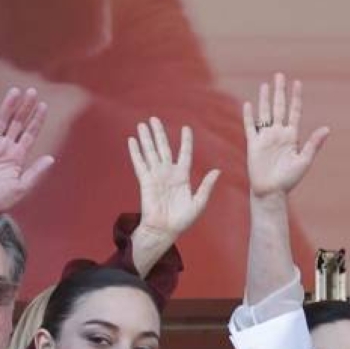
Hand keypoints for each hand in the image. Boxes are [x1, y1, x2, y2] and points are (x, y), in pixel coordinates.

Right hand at [0, 88, 54, 216]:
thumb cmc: (0, 200)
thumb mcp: (22, 187)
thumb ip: (36, 172)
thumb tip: (51, 158)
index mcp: (18, 157)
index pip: (30, 134)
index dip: (36, 120)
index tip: (43, 106)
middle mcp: (6, 147)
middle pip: (17, 123)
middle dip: (25, 108)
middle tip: (32, 92)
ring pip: (2, 121)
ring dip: (9, 106)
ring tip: (16, 91)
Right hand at [128, 119, 219, 246]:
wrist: (165, 230)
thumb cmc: (182, 220)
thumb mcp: (199, 203)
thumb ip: (207, 186)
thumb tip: (217, 171)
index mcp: (182, 177)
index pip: (184, 154)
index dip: (186, 141)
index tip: (186, 128)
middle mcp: (168, 173)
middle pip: (163, 148)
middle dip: (159, 133)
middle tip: (154, 119)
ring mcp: (156, 176)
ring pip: (150, 152)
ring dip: (146, 138)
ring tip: (142, 124)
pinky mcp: (146, 181)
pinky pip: (140, 163)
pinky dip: (136, 152)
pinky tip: (132, 140)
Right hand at [244, 73, 329, 197]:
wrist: (271, 192)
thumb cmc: (289, 180)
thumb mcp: (304, 161)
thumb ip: (313, 144)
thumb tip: (327, 129)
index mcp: (291, 136)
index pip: (294, 112)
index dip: (296, 98)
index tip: (297, 83)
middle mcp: (278, 134)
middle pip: (279, 108)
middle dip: (279, 92)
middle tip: (279, 75)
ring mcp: (266, 138)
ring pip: (265, 113)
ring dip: (265, 99)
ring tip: (265, 85)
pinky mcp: (254, 145)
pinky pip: (250, 127)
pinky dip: (249, 116)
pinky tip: (248, 104)